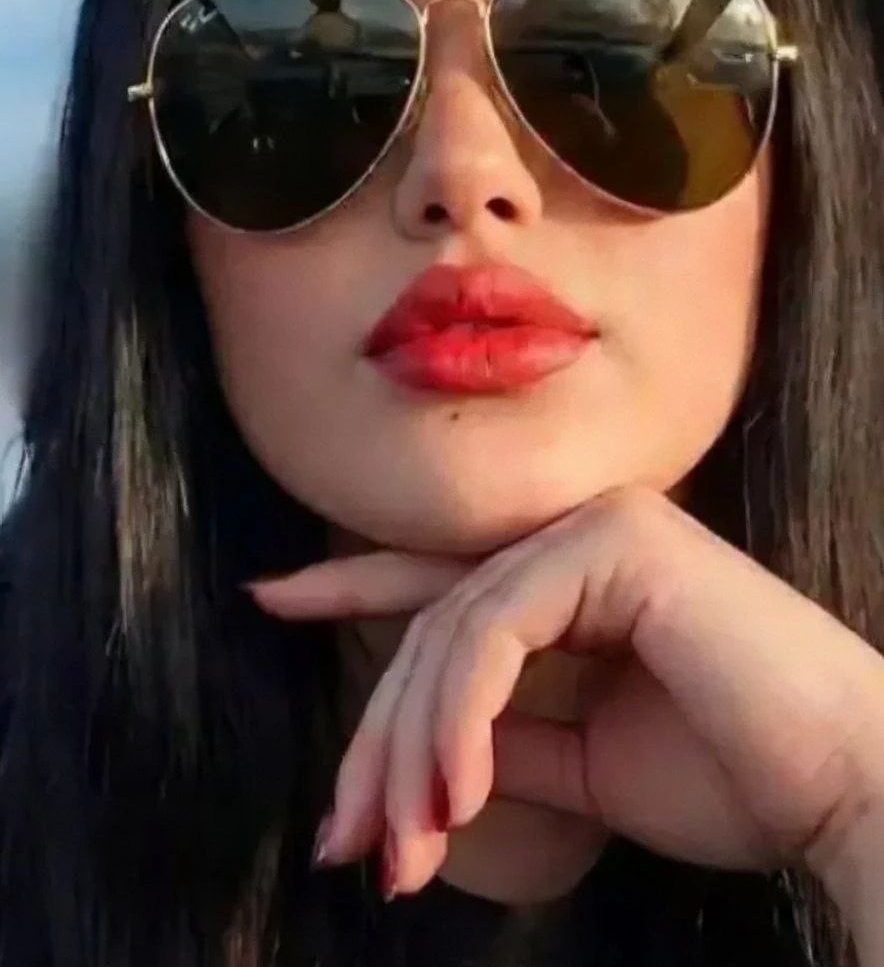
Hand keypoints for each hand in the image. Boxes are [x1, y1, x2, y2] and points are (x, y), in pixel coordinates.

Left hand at [248, 486, 883, 905]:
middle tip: (346, 838)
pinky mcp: (615, 546)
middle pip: (434, 626)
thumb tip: (423, 761)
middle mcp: (581, 533)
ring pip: (454, 633)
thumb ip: (506, 740)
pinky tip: (454, 798)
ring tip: (398, 849)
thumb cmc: (733, 775)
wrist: (842, 785)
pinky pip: (497, 632)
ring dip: (414, 750)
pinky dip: (461, 719)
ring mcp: (598, 529)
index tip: (273, 599)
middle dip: (379, 738)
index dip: (352, 586)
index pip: (445, 580)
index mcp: (577, 574)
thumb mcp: (585, 763)